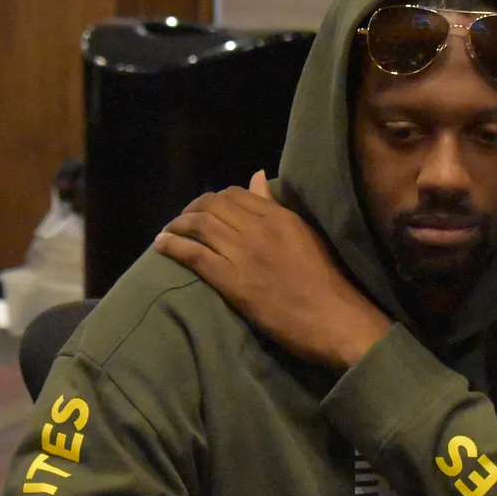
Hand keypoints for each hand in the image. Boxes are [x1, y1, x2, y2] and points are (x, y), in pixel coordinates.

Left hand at [154, 171, 391, 368]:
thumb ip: (276, 208)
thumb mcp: (304, 235)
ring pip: (200, 225)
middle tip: (181, 220)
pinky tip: (161, 245)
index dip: (213, 200)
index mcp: (280, 216)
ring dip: (177, 225)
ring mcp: (244, 253)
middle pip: (213, 205)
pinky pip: (194, 255)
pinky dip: (173, 246)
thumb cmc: (326, 281)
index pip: (236, 194)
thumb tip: (256, 177)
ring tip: (167, 232)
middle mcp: (259, 228)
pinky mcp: (233, 280)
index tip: (204, 210)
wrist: (335, 318)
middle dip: (191, 209)